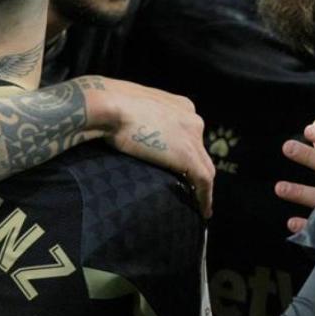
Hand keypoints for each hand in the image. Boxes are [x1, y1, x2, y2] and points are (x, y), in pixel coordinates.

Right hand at [83, 77, 214, 217]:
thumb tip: (130, 128)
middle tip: (188, 187)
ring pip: (204, 167)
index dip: (184, 150)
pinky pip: (203, 181)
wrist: (110, 106)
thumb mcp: (133, 106)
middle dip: (194, 168)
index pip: (189, 133)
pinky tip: (203, 212)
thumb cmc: (111, 104)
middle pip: (199, 150)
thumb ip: (142, 117)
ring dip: (202, 187)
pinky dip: (205, 197)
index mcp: (180, 105)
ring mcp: (192, 137)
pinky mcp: (188, 156)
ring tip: (199, 204)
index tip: (178, 164)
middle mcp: (192, 118)